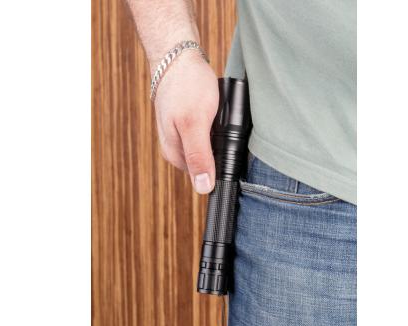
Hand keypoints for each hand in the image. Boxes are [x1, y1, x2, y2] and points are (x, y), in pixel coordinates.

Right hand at [152, 51, 218, 193]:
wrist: (177, 56)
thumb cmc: (185, 86)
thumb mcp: (195, 123)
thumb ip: (199, 156)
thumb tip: (203, 188)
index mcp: (176, 156)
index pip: (204, 178)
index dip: (221, 169)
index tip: (231, 152)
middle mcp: (177, 150)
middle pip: (208, 164)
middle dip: (222, 151)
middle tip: (225, 128)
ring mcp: (182, 137)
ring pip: (210, 149)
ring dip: (220, 139)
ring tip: (220, 120)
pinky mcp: (189, 126)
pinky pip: (208, 135)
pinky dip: (217, 128)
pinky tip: (218, 116)